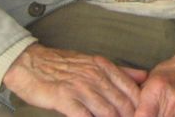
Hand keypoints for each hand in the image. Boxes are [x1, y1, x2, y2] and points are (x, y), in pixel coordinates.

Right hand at [3, 43, 145, 116]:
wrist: (30, 63)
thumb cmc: (62, 66)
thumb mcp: (93, 62)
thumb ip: (119, 71)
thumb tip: (144, 76)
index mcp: (104, 67)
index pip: (131, 90)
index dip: (139, 108)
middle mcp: (95, 76)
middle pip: (122, 104)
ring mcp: (80, 87)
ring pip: (107, 112)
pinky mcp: (64, 98)